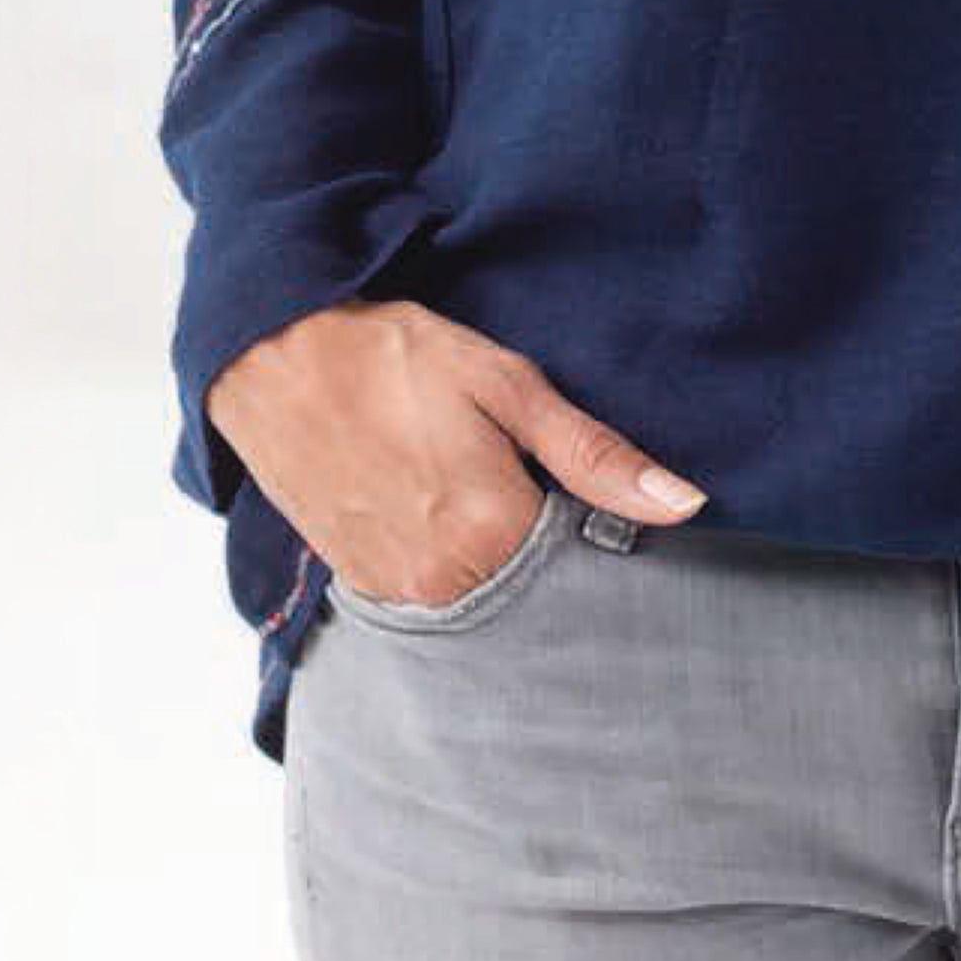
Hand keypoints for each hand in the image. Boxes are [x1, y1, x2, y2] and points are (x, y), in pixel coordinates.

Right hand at [205, 297, 708, 603]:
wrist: (275, 355)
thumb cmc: (392, 356)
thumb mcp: (506, 385)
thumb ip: (595, 455)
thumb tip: (684, 504)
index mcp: (492, 533)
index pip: (585, 577)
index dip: (603, 548)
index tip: (604, 518)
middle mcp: (442, 582)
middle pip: (533, 599)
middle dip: (552, 565)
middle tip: (544, 501)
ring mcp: (396, 592)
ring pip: (481, 604)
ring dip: (499, 571)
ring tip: (490, 504)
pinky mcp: (360, 586)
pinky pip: (430, 599)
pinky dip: (450, 572)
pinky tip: (446, 521)